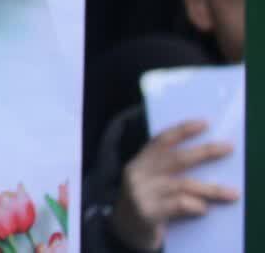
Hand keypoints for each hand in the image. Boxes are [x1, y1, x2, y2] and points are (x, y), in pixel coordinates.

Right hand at [110, 119, 237, 250]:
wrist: (124, 233)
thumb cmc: (146, 205)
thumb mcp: (150, 184)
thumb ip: (167, 173)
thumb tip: (207, 165)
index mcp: (139, 163)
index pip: (161, 140)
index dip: (182, 130)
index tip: (204, 123)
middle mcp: (138, 173)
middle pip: (176, 158)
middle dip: (205, 152)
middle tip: (228, 147)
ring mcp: (141, 192)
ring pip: (183, 184)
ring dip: (211, 188)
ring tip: (232, 193)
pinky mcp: (147, 212)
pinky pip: (178, 204)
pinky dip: (195, 205)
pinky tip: (204, 209)